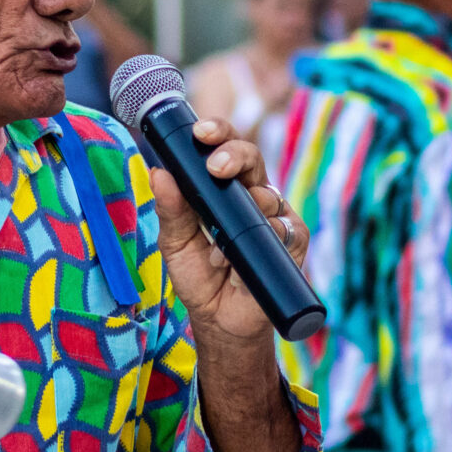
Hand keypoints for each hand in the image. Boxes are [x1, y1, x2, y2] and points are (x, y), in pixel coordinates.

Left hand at [148, 117, 308, 341]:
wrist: (220, 320)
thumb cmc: (199, 276)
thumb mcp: (175, 242)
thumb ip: (170, 209)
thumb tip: (158, 172)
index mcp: (224, 188)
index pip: (224, 148)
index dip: (217, 133)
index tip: (200, 132)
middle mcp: (252, 195)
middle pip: (252, 158)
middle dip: (235, 155)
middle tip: (217, 167)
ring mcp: (275, 218)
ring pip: (268, 194)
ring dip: (242, 216)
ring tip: (218, 248)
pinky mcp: (292, 243)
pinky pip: (285, 229)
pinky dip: (264, 239)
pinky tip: (241, 259)